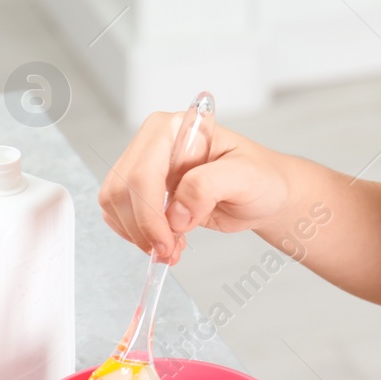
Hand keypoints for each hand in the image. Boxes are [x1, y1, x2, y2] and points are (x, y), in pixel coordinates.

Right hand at [98, 112, 291, 263]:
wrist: (265, 193)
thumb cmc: (261, 177)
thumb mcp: (246, 176)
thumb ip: (208, 186)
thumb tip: (175, 213)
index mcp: (176, 127)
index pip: (143, 171)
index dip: (148, 212)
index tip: (165, 242)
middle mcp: (155, 143)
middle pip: (121, 189)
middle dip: (141, 227)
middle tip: (168, 252)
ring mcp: (147, 167)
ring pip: (115, 203)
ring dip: (137, 234)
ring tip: (171, 249)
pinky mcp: (145, 191)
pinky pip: (121, 214)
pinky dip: (137, 235)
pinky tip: (165, 242)